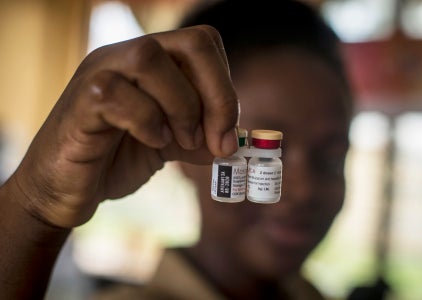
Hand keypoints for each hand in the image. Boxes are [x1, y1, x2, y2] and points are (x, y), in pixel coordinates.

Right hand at [7, 25, 238, 227]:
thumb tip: (235, 140)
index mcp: (151, 63)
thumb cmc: (116, 160)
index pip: (203, 43)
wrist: (67, 189)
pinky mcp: (79, 102)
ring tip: (181, 142)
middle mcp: (125, 57)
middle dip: (217, 94)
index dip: (224, 84)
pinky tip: (152, 142)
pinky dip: (146, 121)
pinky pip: (115, 94)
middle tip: (217, 138)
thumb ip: (200, 137)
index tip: (226, 132)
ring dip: (182, 107)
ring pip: (149, 58)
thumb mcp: (170, 146)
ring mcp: (98, 73)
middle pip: (190, 42)